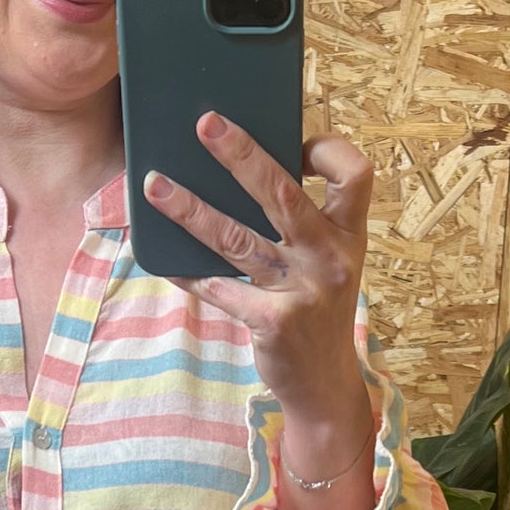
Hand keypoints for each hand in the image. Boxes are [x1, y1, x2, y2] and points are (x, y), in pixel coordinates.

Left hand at [141, 115, 376, 494]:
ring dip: (191, 210)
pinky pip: (219, 288)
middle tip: (205, 124)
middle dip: (242, 155)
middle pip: (283, 194)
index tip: (296, 142)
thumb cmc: (318, 311)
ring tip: (154, 185)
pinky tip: (162, 258)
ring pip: (237, 238)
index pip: (355, 175)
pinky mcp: (272, 322)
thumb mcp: (327, 263)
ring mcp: (302, 291)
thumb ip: (303, 224)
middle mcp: (331, 259)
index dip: (328, 150)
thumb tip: (243, 168)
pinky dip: (187, 272)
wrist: (325, 385)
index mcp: (349, 235)